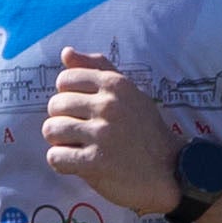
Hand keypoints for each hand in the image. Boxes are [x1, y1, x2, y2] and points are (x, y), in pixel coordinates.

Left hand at [41, 47, 188, 214]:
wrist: (170, 170)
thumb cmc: (146, 130)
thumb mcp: (129, 92)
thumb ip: (98, 69)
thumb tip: (66, 52)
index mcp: (114, 84)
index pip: (65, 79)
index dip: (68, 96)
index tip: (82, 110)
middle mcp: (108, 105)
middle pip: (55, 105)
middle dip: (62, 120)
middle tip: (80, 132)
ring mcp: (101, 134)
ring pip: (51, 130)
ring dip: (60, 142)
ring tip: (77, 147)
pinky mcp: (95, 162)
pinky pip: (55, 157)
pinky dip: (61, 163)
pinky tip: (77, 164)